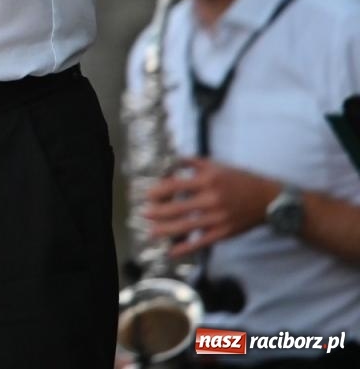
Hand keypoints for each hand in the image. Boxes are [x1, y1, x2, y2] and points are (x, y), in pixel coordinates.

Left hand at [144, 157, 279, 257]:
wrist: (270, 200)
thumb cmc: (240, 180)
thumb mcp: (217, 165)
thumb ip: (193, 163)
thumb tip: (171, 164)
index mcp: (208, 180)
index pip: (175, 186)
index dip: (158, 192)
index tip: (148, 195)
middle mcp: (212, 199)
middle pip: (177, 208)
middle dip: (157, 212)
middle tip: (145, 214)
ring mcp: (218, 218)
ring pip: (186, 226)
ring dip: (165, 231)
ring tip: (151, 232)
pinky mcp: (224, 232)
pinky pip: (202, 242)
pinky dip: (185, 248)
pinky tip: (172, 252)